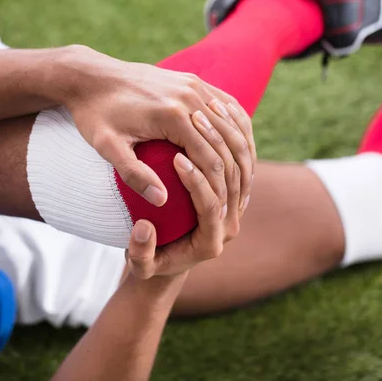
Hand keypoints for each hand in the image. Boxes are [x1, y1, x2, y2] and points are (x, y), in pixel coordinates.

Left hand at [53, 45, 255, 208]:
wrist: (92, 76)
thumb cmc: (95, 115)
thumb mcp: (107, 147)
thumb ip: (134, 175)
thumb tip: (162, 200)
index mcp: (172, 115)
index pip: (210, 157)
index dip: (220, 187)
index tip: (224, 210)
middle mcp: (190, 95)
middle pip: (229, 140)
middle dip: (238, 172)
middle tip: (242, 200)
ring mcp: (194, 85)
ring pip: (235, 122)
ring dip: (244, 151)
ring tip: (247, 179)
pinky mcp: (193, 81)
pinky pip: (228, 105)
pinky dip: (239, 128)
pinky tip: (241, 148)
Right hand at [125, 102, 249, 278]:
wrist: (168, 260)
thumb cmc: (150, 262)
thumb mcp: (140, 265)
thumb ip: (141, 252)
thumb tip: (144, 228)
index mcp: (211, 243)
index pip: (210, 206)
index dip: (196, 182)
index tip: (177, 159)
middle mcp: (229, 226)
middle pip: (232, 185)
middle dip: (213, 155)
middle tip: (192, 129)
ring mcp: (236, 210)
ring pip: (241, 170)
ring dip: (224, 141)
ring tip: (201, 116)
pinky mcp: (234, 195)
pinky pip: (239, 162)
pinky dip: (229, 138)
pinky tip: (212, 114)